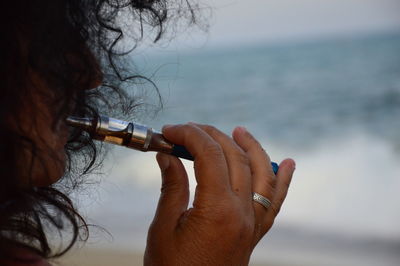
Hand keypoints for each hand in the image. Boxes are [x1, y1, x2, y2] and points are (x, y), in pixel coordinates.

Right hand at [144, 123, 294, 265]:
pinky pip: (275, 201)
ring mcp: (253, 222)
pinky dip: (284, 180)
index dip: (190, 136)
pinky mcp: (256, 232)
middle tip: (189, 129)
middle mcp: (243, 213)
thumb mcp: (163, 228)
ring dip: (252, 148)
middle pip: (235, 158)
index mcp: (218, 210)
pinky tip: (290, 163)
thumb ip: (171, 187)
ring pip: (263, 173)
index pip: (209, 156)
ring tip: (239, 130)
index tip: (171, 130)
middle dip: (211, 136)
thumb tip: (168, 155)